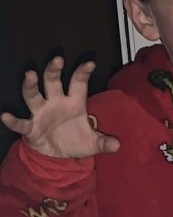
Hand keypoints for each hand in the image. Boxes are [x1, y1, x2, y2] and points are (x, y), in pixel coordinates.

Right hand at [1, 57, 118, 157]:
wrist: (58, 156)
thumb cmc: (75, 141)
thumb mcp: (93, 143)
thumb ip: (104, 142)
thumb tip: (117, 145)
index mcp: (74, 103)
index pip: (79, 83)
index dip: (83, 72)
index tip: (90, 63)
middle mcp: (56, 103)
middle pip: (52, 81)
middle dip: (54, 70)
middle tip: (57, 60)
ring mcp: (41, 113)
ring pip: (34, 95)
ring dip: (31, 85)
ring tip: (30, 75)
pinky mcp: (31, 127)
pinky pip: (21, 123)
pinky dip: (13, 120)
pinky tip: (5, 116)